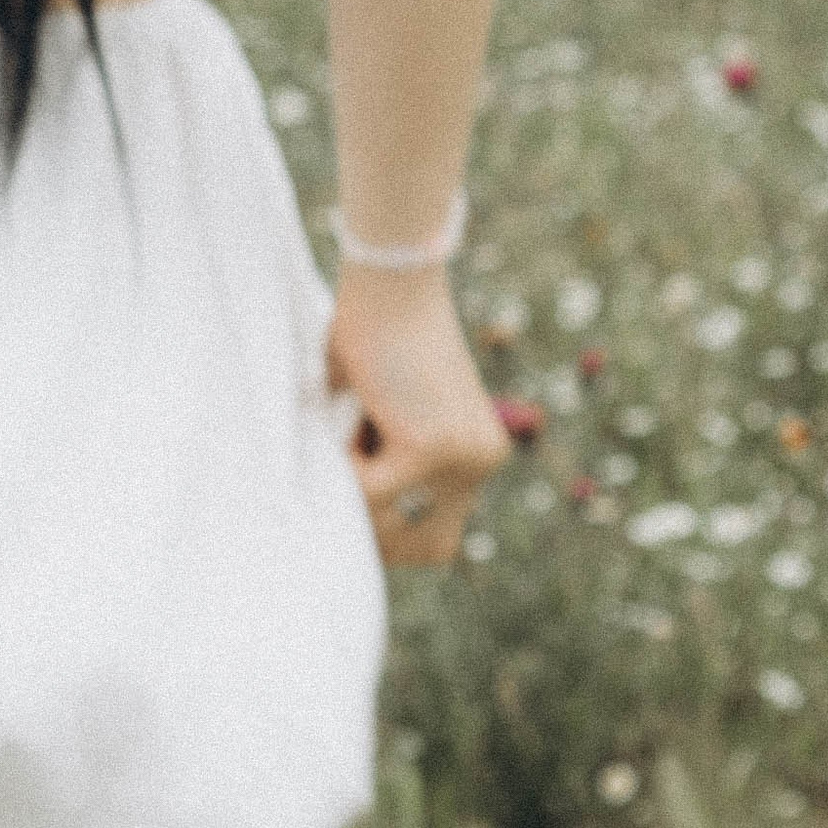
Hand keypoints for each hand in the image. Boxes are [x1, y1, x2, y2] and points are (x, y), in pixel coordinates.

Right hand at [325, 268, 511, 568]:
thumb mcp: (385, 416)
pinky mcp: (432, 446)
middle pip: (428, 548)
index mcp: (480, 454)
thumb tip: (345, 525)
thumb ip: (384, 465)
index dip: (394, 532)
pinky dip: (343, 456)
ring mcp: (463, 457)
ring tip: (351, 428)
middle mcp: (483, 461)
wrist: (389, 278)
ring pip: (392, 524)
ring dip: (355, 487)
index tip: (355, 500)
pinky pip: (368, 490)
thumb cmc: (373, 333)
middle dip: (377, 529)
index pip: (440, 539)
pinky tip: (354, 408)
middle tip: (346, 473)